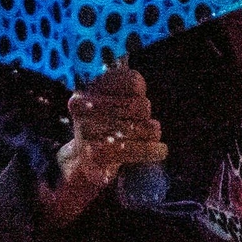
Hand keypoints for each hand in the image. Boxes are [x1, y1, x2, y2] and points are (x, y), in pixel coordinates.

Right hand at [42, 64, 166, 225]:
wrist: (85, 161)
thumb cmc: (106, 124)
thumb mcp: (113, 100)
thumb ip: (127, 85)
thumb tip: (136, 81)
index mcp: (86, 89)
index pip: (128, 80)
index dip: (137, 88)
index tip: (138, 94)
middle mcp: (81, 109)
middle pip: (137, 105)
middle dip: (144, 113)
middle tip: (143, 121)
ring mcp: (86, 133)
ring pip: (137, 128)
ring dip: (151, 132)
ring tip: (153, 133)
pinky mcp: (94, 155)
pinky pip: (132, 150)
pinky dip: (151, 150)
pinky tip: (160, 150)